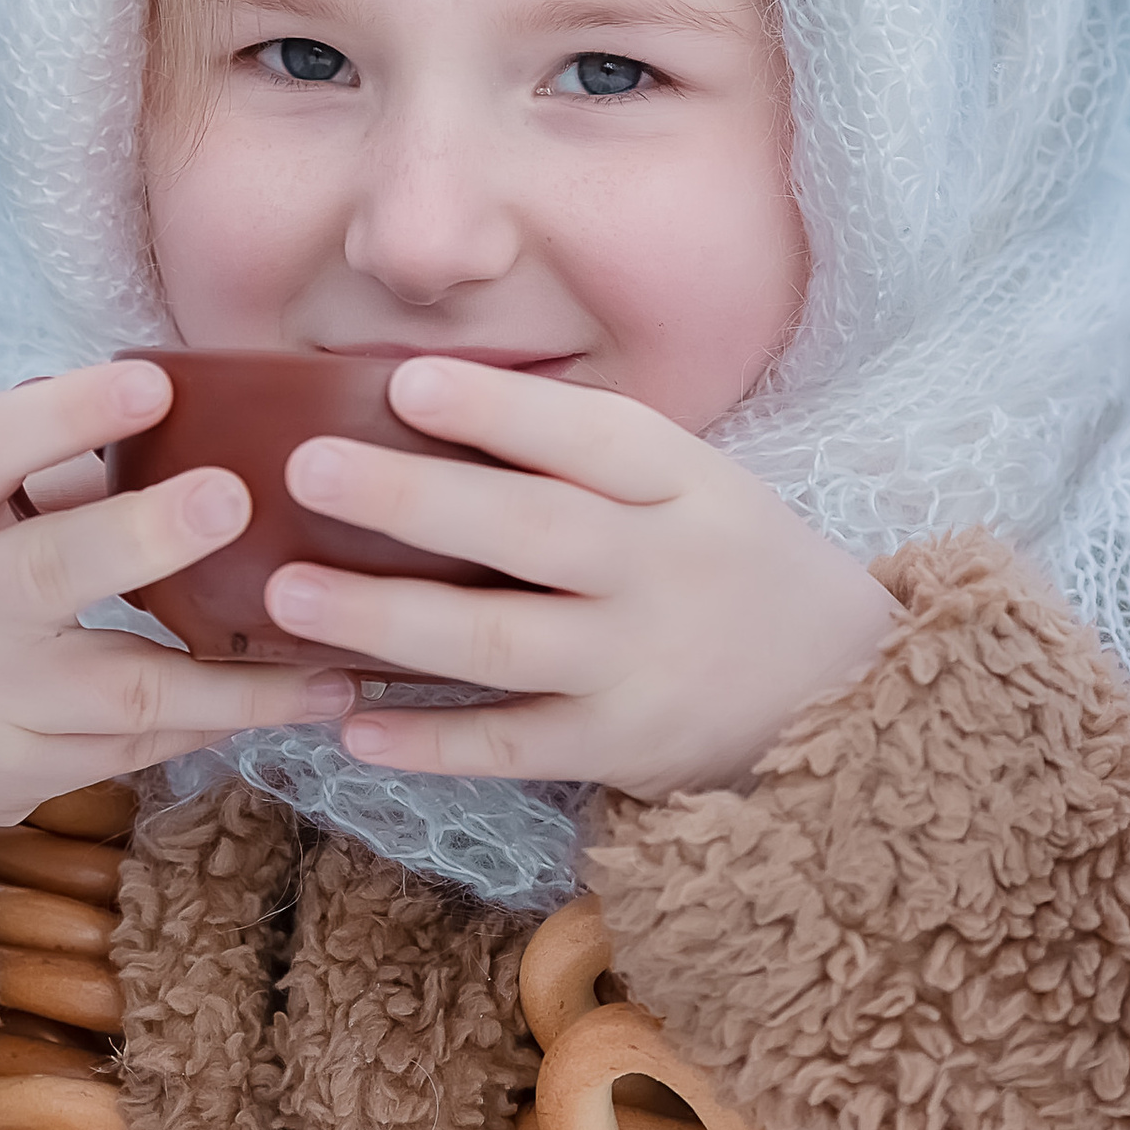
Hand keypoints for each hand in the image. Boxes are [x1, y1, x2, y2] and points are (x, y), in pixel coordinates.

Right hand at [0, 364, 354, 836]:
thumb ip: (45, 468)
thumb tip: (187, 404)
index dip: (63, 414)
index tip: (152, 382)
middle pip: (50, 570)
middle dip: (148, 534)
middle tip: (235, 496)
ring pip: (122, 686)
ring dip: (240, 679)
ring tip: (340, 657)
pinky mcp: (8, 772)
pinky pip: (130, 745)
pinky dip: (212, 720)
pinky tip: (289, 702)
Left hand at [261, 358, 900, 799]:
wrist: (838, 683)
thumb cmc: (725, 558)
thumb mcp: (691, 482)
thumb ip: (585, 453)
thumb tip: (424, 399)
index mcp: (682, 484)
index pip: (588, 434)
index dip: (497, 407)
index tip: (404, 381)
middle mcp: (661, 569)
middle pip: (530, 530)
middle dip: (414, 497)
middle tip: (308, 466)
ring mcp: (636, 664)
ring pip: (500, 640)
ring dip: (389, 619)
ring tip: (290, 594)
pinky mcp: (617, 748)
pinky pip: (510, 746)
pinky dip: (430, 741)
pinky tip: (349, 725)